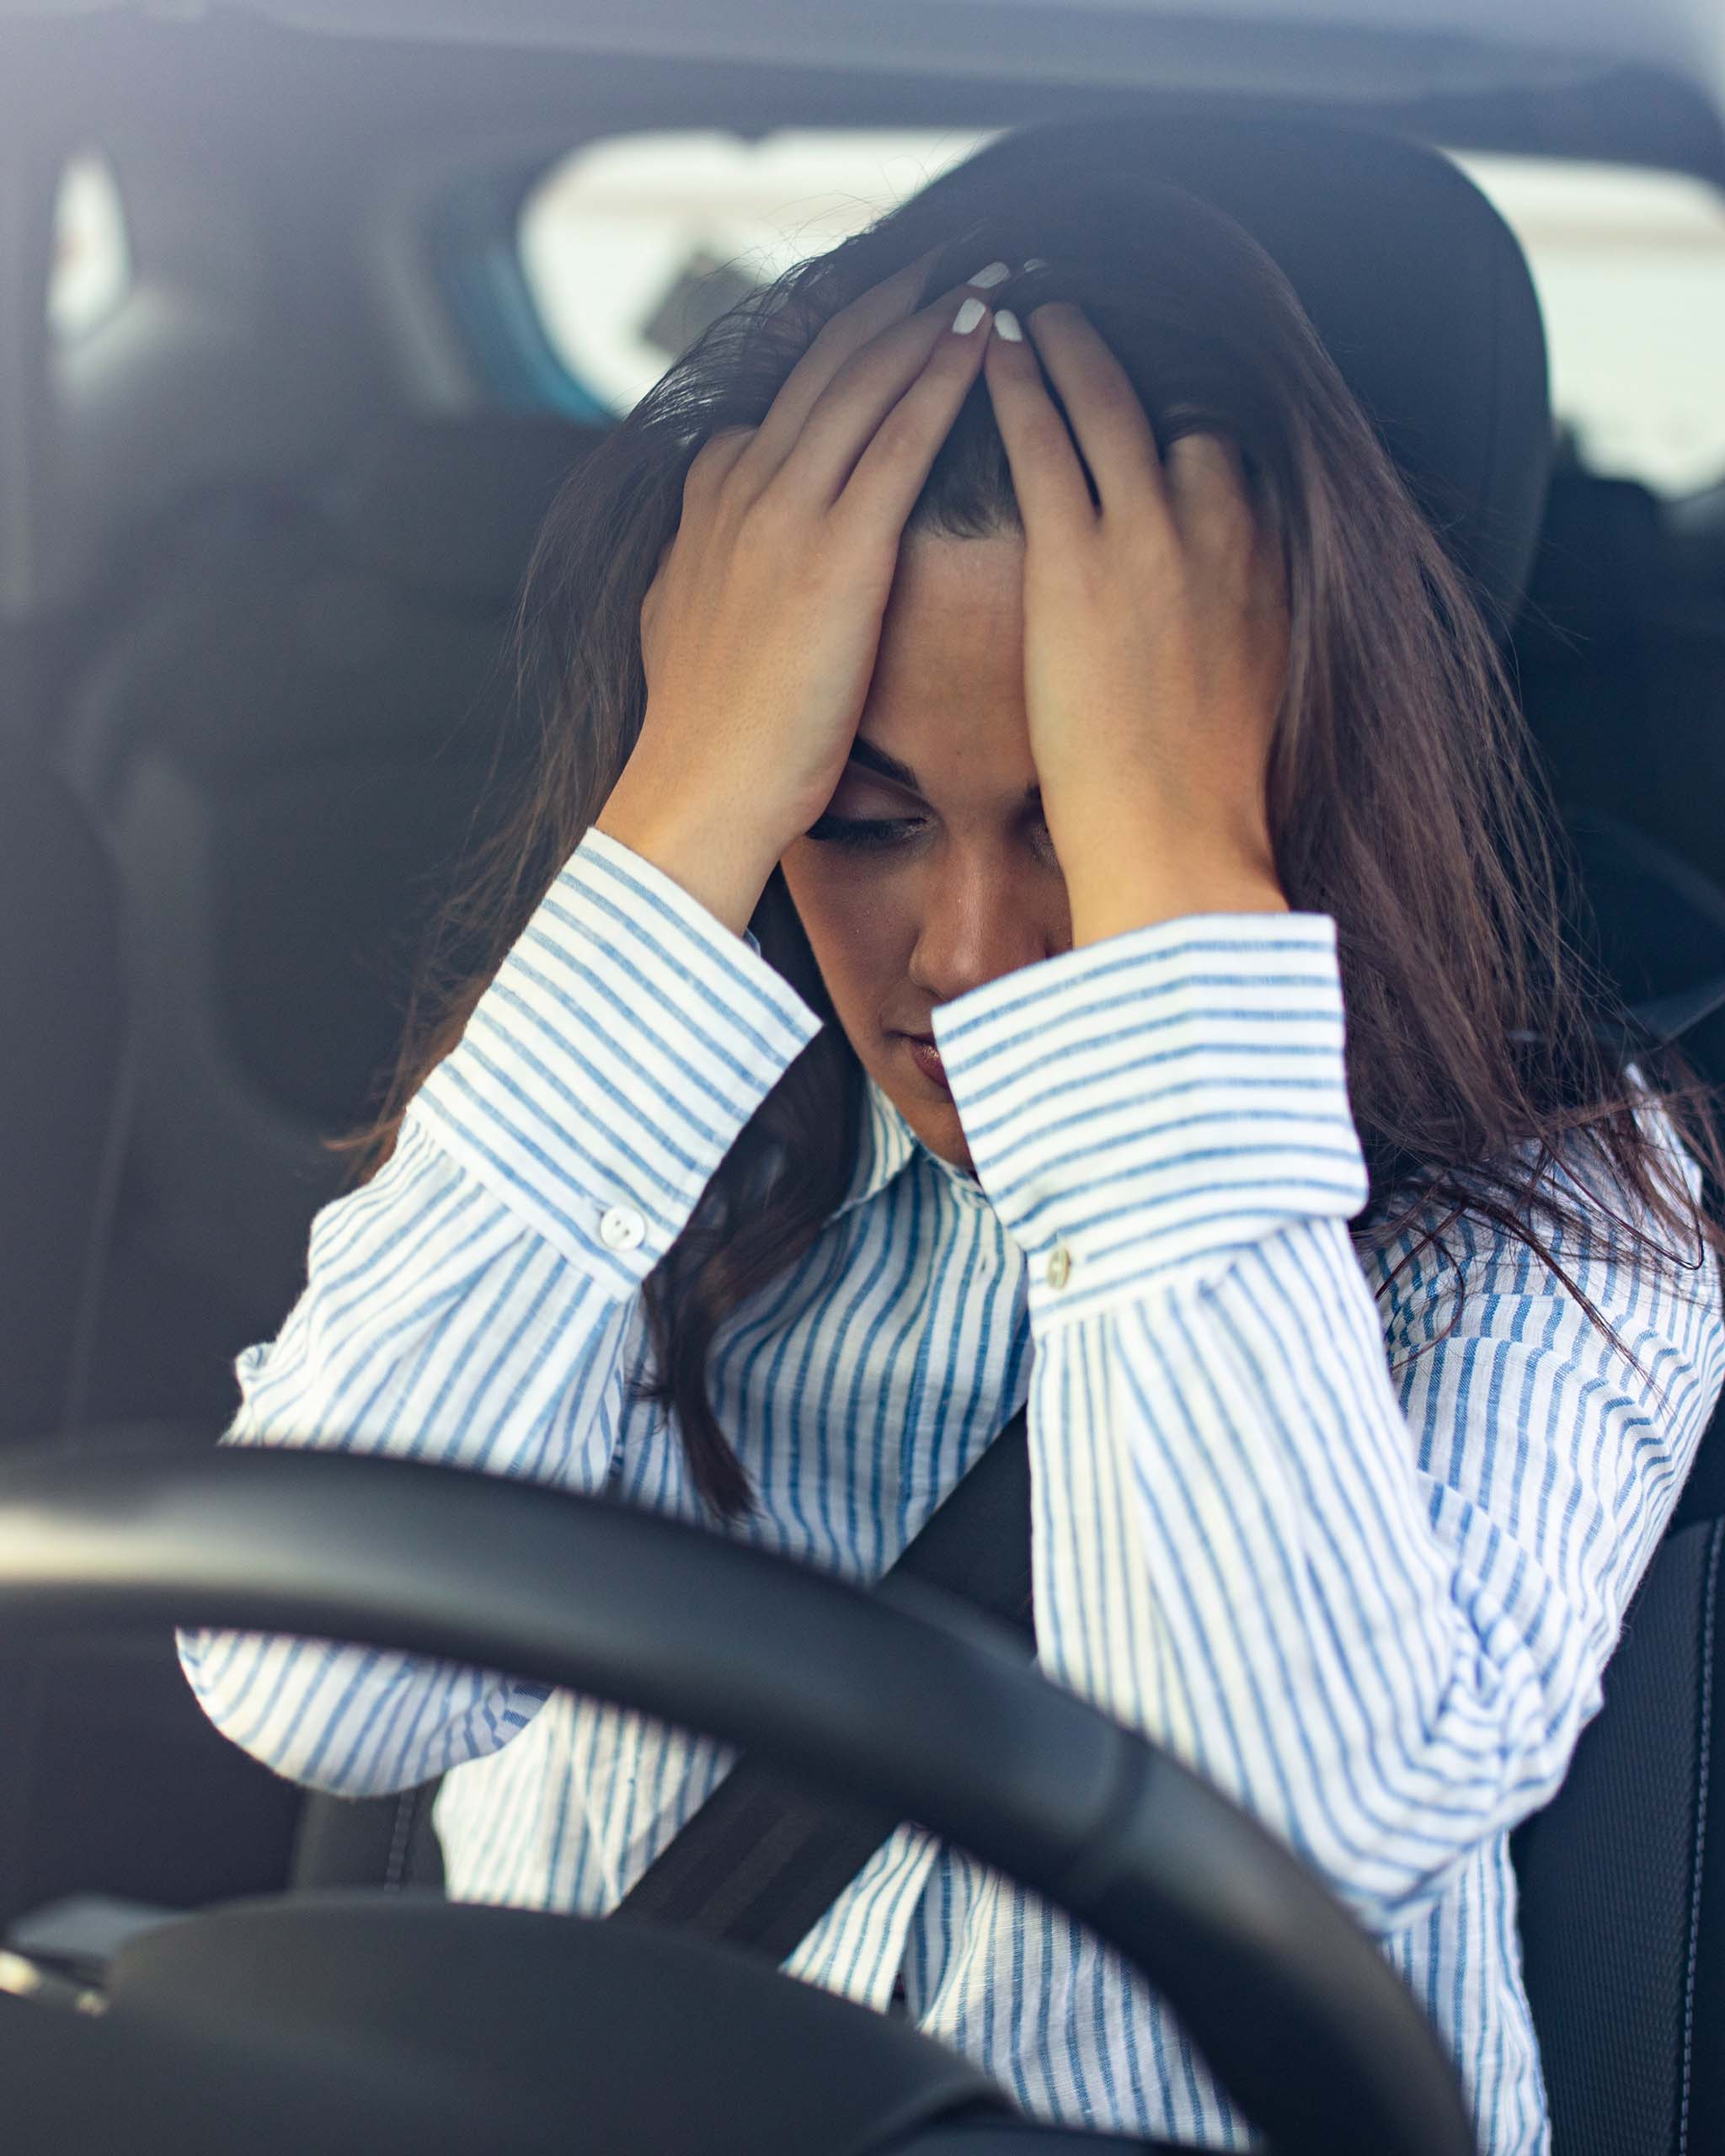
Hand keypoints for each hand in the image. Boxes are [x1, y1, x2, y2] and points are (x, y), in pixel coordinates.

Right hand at [596, 251, 1005, 937]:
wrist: (698, 793)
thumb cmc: (708, 734)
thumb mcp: (684, 618)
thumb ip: (707, 557)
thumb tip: (715, 529)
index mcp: (712, 497)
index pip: (787, 397)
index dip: (845, 346)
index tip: (892, 314)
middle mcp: (744, 484)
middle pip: (828, 364)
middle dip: (893, 302)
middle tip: (951, 257)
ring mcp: (786, 512)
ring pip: (865, 382)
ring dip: (927, 319)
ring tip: (981, 276)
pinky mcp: (834, 552)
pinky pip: (899, 440)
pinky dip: (942, 379)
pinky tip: (982, 342)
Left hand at [981, 299, 1290, 942]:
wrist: (1180, 844)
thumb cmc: (1206, 799)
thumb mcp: (1252, 693)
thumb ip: (1237, 632)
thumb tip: (1216, 633)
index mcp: (1267, 564)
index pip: (1230, 458)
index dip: (1184, 426)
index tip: (1153, 406)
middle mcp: (1223, 531)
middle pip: (1176, 414)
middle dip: (1126, 365)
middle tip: (1087, 318)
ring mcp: (1153, 538)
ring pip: (1108, 407)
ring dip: (1068, 348)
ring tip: (1032, 307)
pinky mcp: (1082, 560)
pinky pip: (1048, 444)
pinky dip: (1020, 386)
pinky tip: (990, 353)